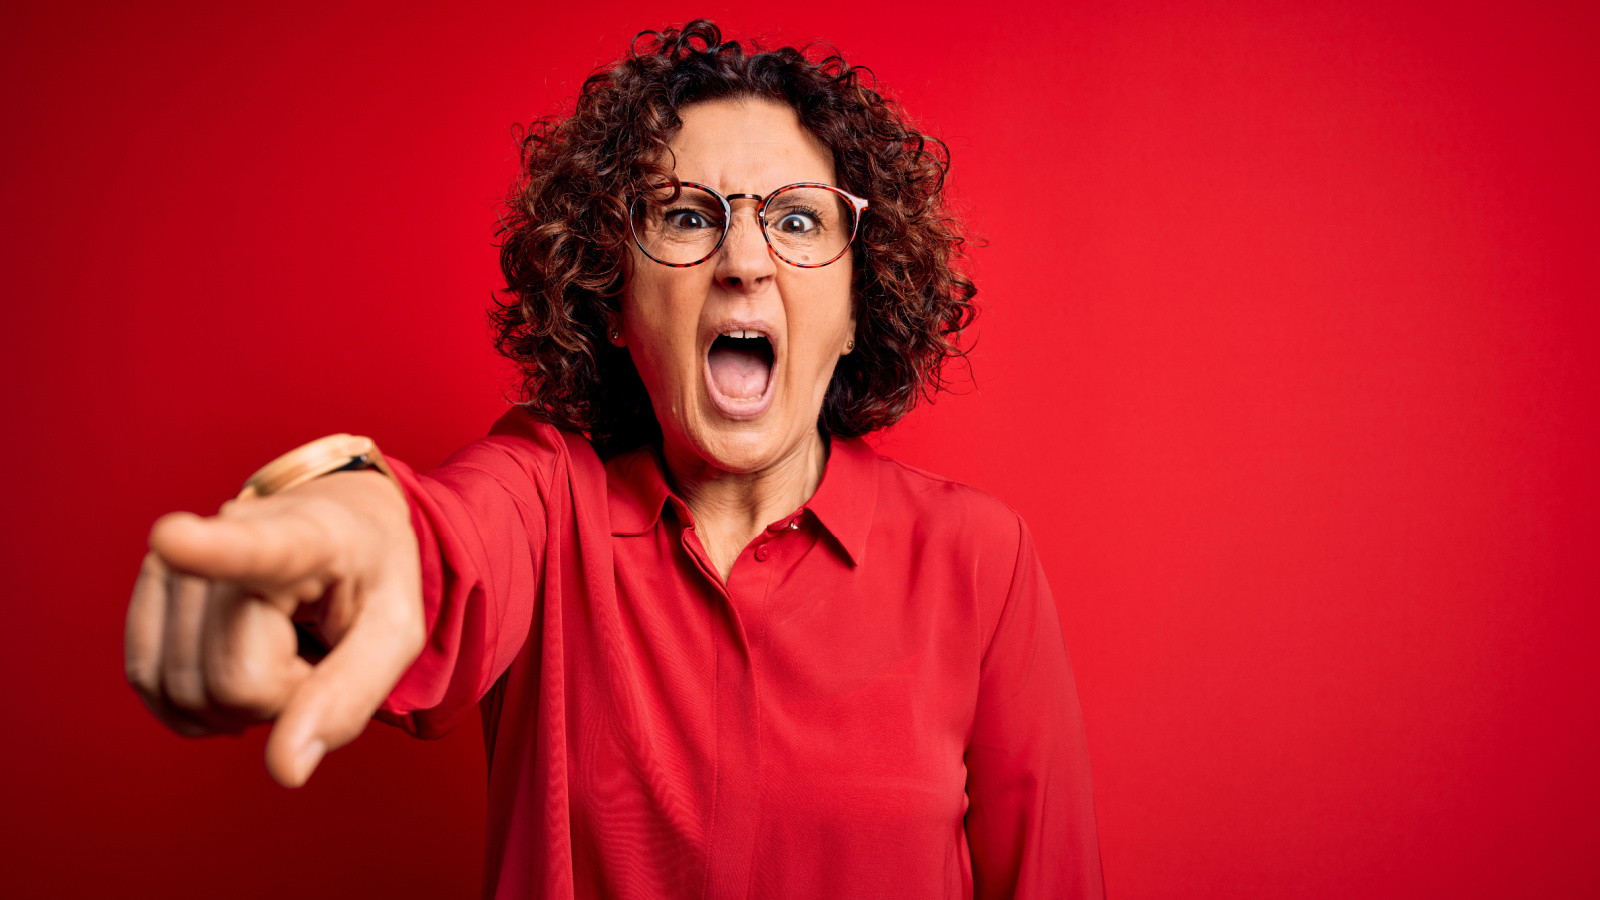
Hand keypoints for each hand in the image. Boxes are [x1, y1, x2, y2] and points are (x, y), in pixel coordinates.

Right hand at [124, 469, 422, 786]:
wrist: (336, 523)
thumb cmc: (370, 576)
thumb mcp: (395, 632)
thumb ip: (350, 697)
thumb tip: (285, 768)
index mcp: (307, 537)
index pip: (254, 549)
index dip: (210, 551)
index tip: (173, 540)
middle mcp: (226, 533)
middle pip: (231, 680)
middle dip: (280, 694)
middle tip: (313, 648)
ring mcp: (176, 557)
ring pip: (185, 688)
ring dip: (239, 698)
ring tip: (280, 645)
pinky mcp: (149, 586)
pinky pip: (151, 683)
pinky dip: (198, 699)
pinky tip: (236, 666)